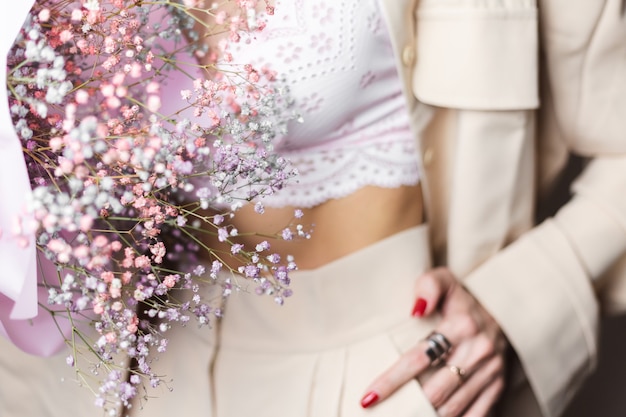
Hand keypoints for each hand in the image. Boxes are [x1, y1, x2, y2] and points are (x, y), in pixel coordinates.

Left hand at [360, 267, 506, 416]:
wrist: (506, 307)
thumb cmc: (462, 297)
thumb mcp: (444, 279)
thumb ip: (427, 286)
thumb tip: (414, 310)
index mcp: (462, 325)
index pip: (418, 359)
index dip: (391, 381)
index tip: (368, 397)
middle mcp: (479, 351)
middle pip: (436, 391)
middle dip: (408, 406)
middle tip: (382, 413)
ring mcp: (491, 371)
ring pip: (453, 407)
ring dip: (428, 416)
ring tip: (404, 415)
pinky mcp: (498, 386)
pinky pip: (476, 415)